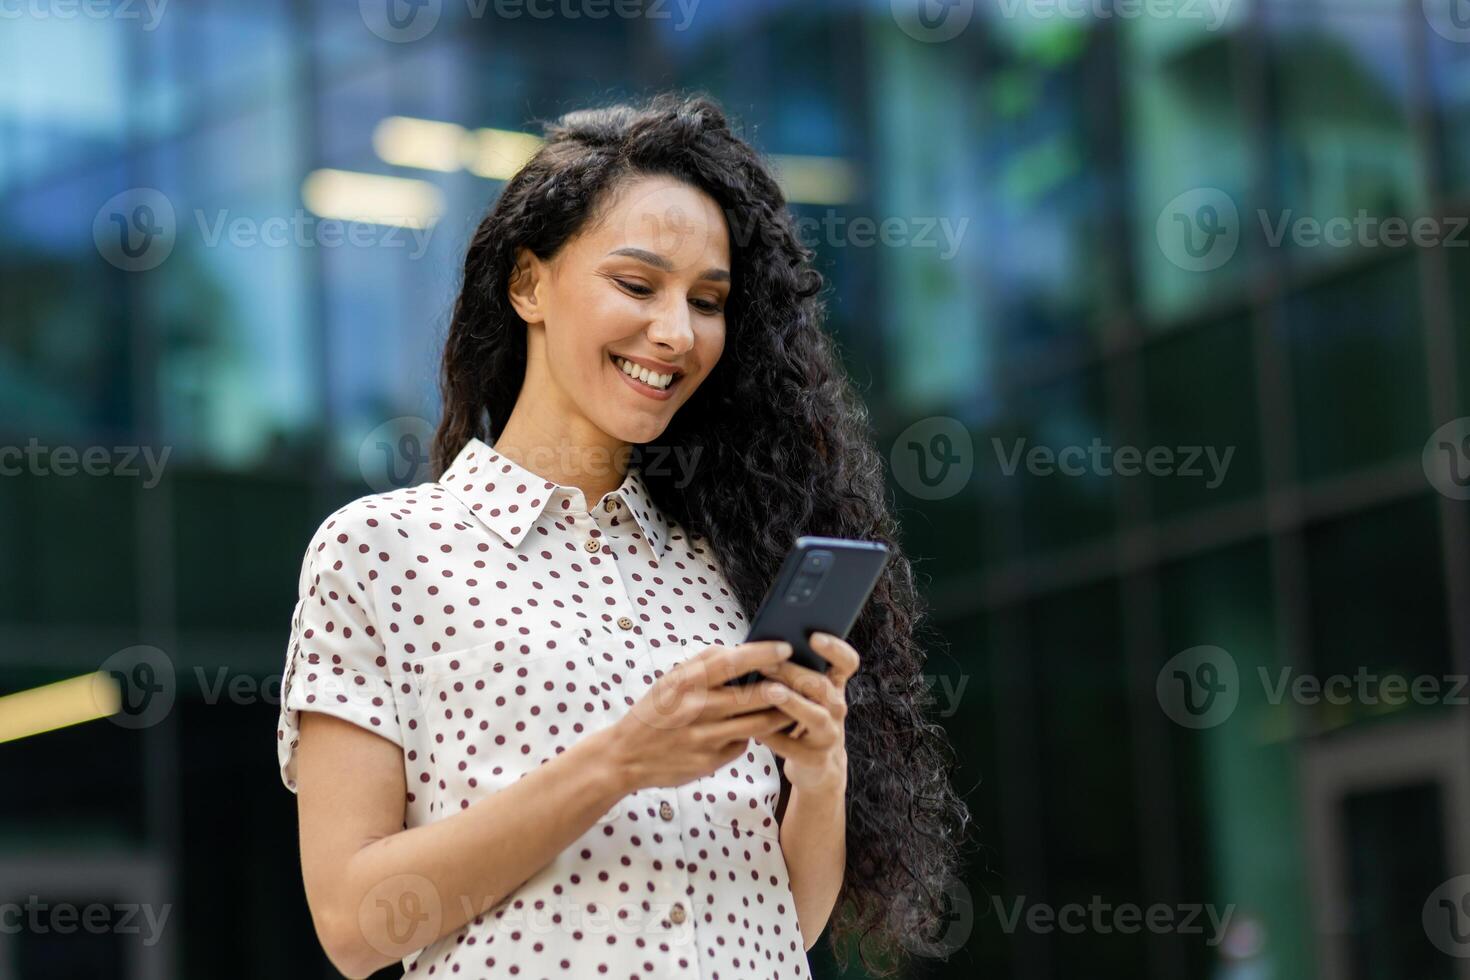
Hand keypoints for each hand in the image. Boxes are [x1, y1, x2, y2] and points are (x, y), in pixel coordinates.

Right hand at [603, 640, 798, 792]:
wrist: (625, 757)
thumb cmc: (652, 711)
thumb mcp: (669, 680)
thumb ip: (703, 665)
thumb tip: (740, 650)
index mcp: (685, 683)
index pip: (731, 662)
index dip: (761, 653)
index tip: (785, 647)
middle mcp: (695, 710)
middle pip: (750, 696)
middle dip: (781, 686)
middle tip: (801, 679)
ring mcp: (704, 738)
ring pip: (756, 725)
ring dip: (779, 714)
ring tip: (793, 704)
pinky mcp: (710, 762)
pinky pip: (742, 744)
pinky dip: (753, 735)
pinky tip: (761, 728)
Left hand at [751, 631, 855, 794]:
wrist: (817, 767)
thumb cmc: (801, 719)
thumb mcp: (804, 695)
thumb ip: (791, 674)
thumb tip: (758, 648)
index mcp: (835, 687)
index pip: (847, 662)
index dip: (835, 649)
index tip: (813, 637)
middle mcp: (837, 708)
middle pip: (823, 686)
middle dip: (794, 673)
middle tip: (767, 663)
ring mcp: (829, 735)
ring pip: (815, 716)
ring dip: (792, 702)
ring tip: (769, 691)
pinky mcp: (815, 759)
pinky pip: (793, 747)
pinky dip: (772, 736)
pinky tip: (754, 728)